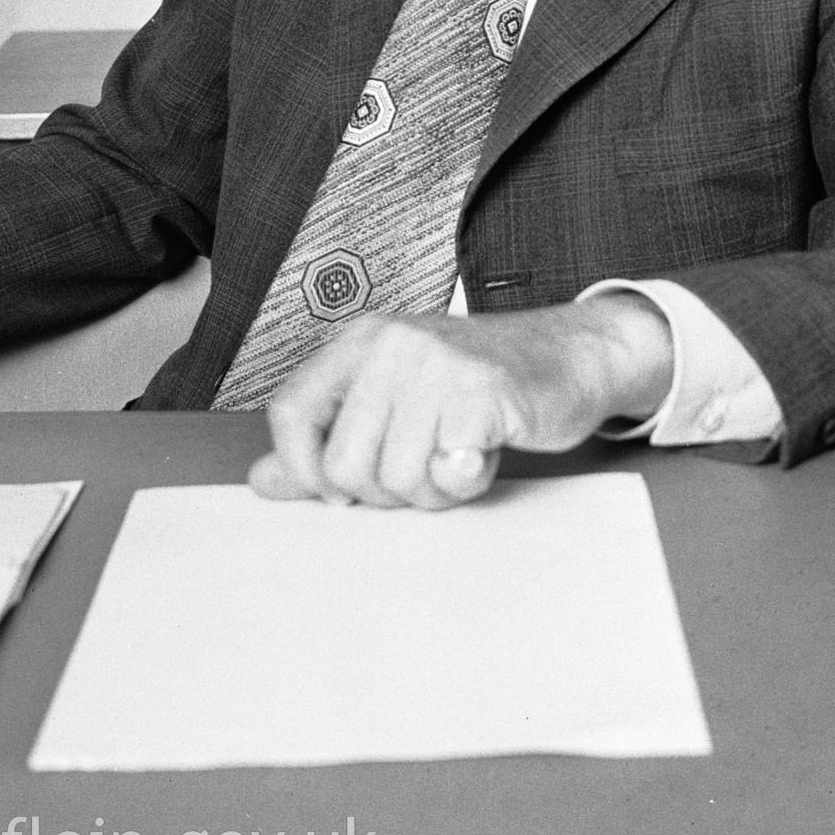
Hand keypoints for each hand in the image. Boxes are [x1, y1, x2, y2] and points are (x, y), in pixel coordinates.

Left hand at [247, 295, 673, 509]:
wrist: (570, 355)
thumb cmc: (478, 386)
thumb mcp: (395, 401)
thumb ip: (328, 440)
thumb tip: (264, 479)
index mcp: (361, 342)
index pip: (289, 411)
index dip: (305, 469)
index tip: (340, 492)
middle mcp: (392, 344)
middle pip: (344, 463)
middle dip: (384, 492)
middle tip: (422, 471)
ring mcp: (438, 364)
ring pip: (395, 479)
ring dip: (430, 493)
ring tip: (455, 460)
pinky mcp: (482, 392)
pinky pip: (446, 474)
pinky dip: (464, 484)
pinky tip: (481, 455)